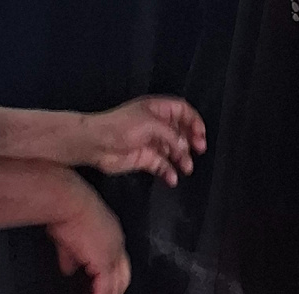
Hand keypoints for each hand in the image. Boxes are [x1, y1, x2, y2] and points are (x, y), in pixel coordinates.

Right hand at [46, 181, 131, 293]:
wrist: (66, 202)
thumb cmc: (65, 211)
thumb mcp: (68, 239)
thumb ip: (71, 256)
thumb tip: (68, 271)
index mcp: (111, 235)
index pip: (116, 264)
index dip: (108, 280)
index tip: (96, 292)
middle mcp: (117, 245)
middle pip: (123, 279)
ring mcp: (113, 254)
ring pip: (115, 288)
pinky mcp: (104, 263)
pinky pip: (102, 292)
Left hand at [85, 96, 206, 185]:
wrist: (97, 144)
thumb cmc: (121, 127)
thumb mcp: (151, 124)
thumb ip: (171, 135)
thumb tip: (185, 147)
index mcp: (158, 109)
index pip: (182, 111)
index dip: (194, 121)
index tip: (201, 135)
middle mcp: (156, 124)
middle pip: (180, 131)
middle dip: (191, 140)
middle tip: (199, 150)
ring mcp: (150, 142)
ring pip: (172, 150)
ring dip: (182, 159)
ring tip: (187, 168)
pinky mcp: (144, 159)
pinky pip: (161, 165)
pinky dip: (168, 172)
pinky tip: (172, 179)